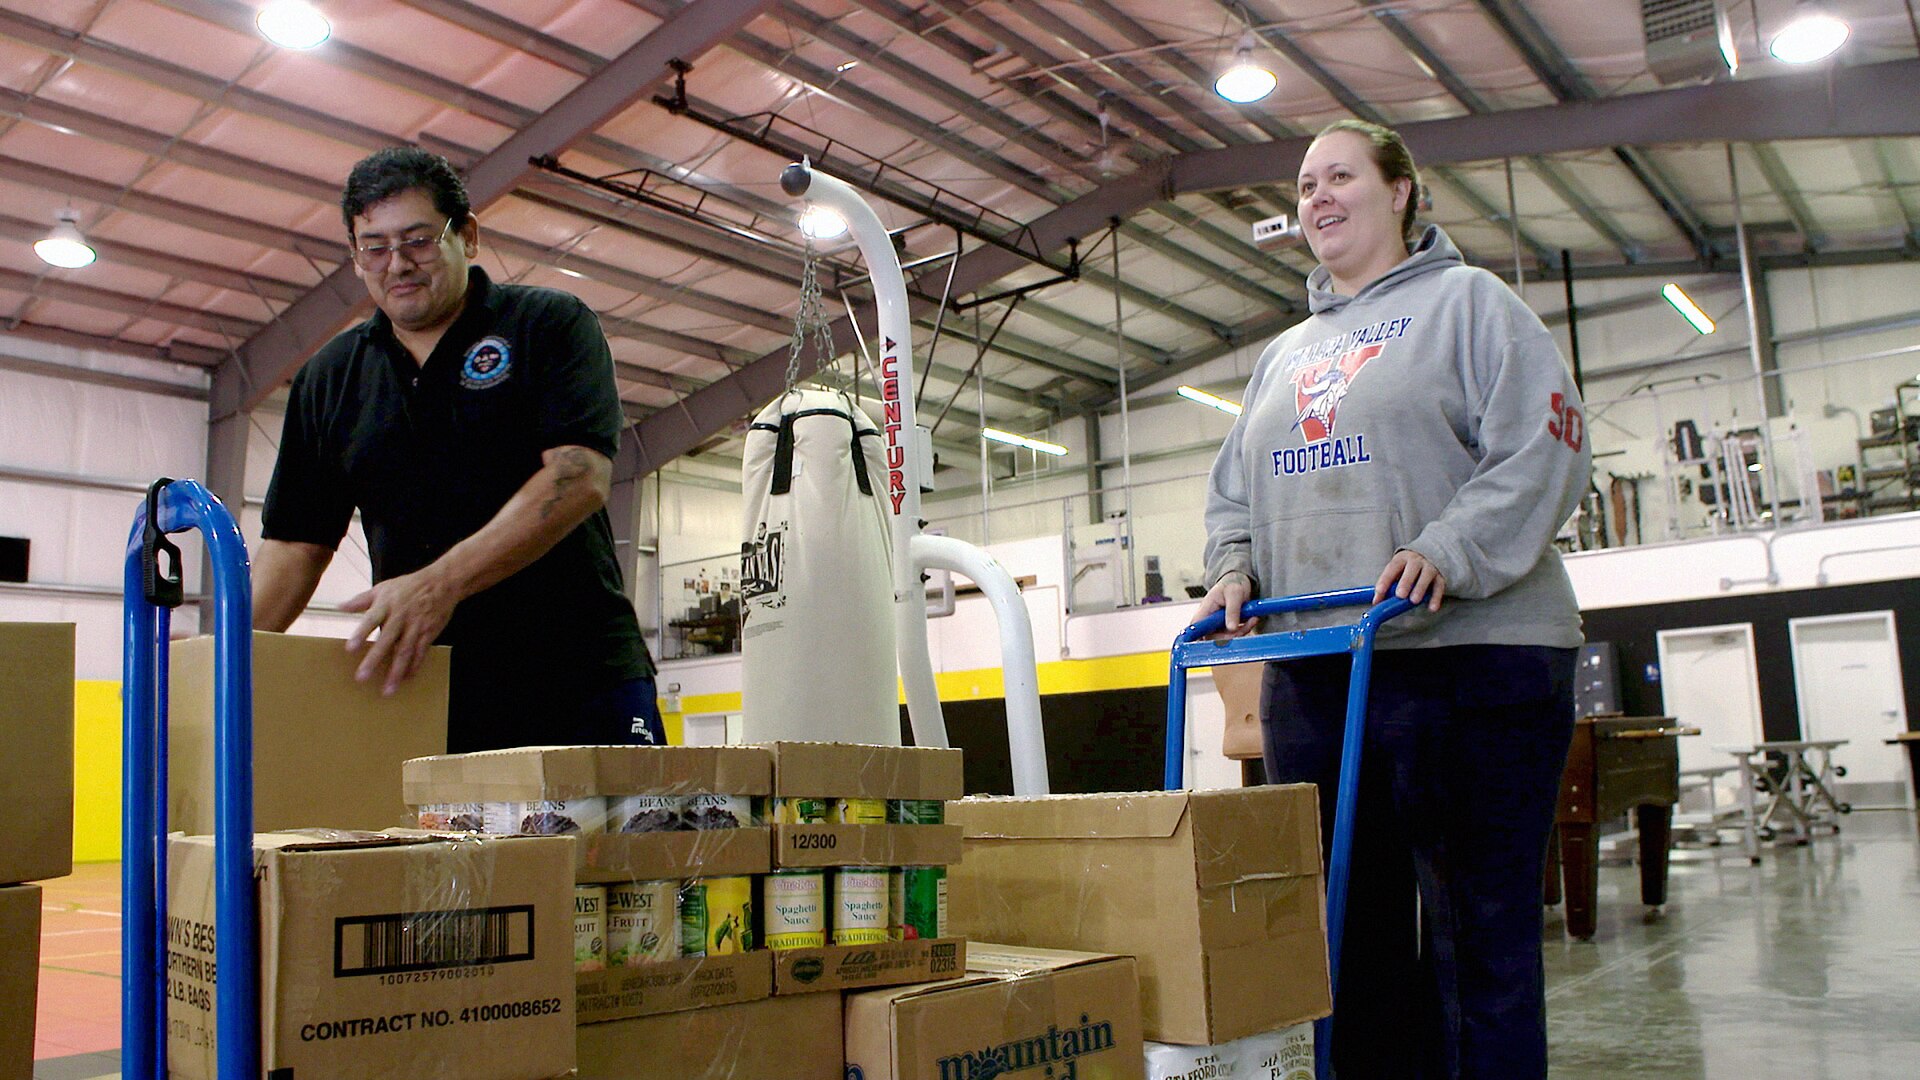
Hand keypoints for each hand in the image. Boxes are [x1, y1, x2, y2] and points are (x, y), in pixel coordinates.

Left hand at [341, 567, 458, 694]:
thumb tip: (339, 607)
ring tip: (387, 690)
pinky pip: (420, 653)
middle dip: (374, 660)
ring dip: (396, 672)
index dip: (361, 634)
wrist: (441, 583)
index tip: (350, 649)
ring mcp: (416, 627)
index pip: (371, 620)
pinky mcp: (428, 634)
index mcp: (386, 605)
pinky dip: (414, 667)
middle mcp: (400, 617)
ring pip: (405, 652)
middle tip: (362, 677)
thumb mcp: (382, 588)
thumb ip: (360, 600)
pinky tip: (406, 679)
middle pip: (387, 641)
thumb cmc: (408, 586)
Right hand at [1193, 571, 1258, 637]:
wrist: (1240, 581)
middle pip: (1212, 638)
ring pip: (1225, 638)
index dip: (1200, 637)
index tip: (1215, 640)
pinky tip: (1252, 620)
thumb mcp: (1234, 593)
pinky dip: (1244, 630)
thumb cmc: (1233, 583)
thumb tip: (1231, 628)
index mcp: (1205, 609)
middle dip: (1230, 636)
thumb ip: (1232, 611)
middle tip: (1244, 627)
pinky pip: (1234, 635)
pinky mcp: (1226, 627)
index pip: (1196, 628)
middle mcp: (1208, 619)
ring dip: (1241, 632)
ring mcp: (1216, 624)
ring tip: (1252, 620)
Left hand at [1374, 549, 1445, 611]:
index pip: (1392, 568)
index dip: (1385, 579)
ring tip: (1414, 601)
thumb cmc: (1407, 567)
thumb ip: (1388, 585)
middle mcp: (1416, 561)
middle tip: (1400, 595)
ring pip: (1426, 576)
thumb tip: (1376, 601)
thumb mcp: (1396, 571)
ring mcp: (1429, 567)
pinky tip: (1432, 608)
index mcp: (1402, 559)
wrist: (1429, 554)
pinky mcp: (1440, 576)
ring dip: (1420, 588)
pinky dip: (1436, 597)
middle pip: (1411, 569)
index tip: (1379, 591)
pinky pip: (1439, 586)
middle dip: (1405, 582)